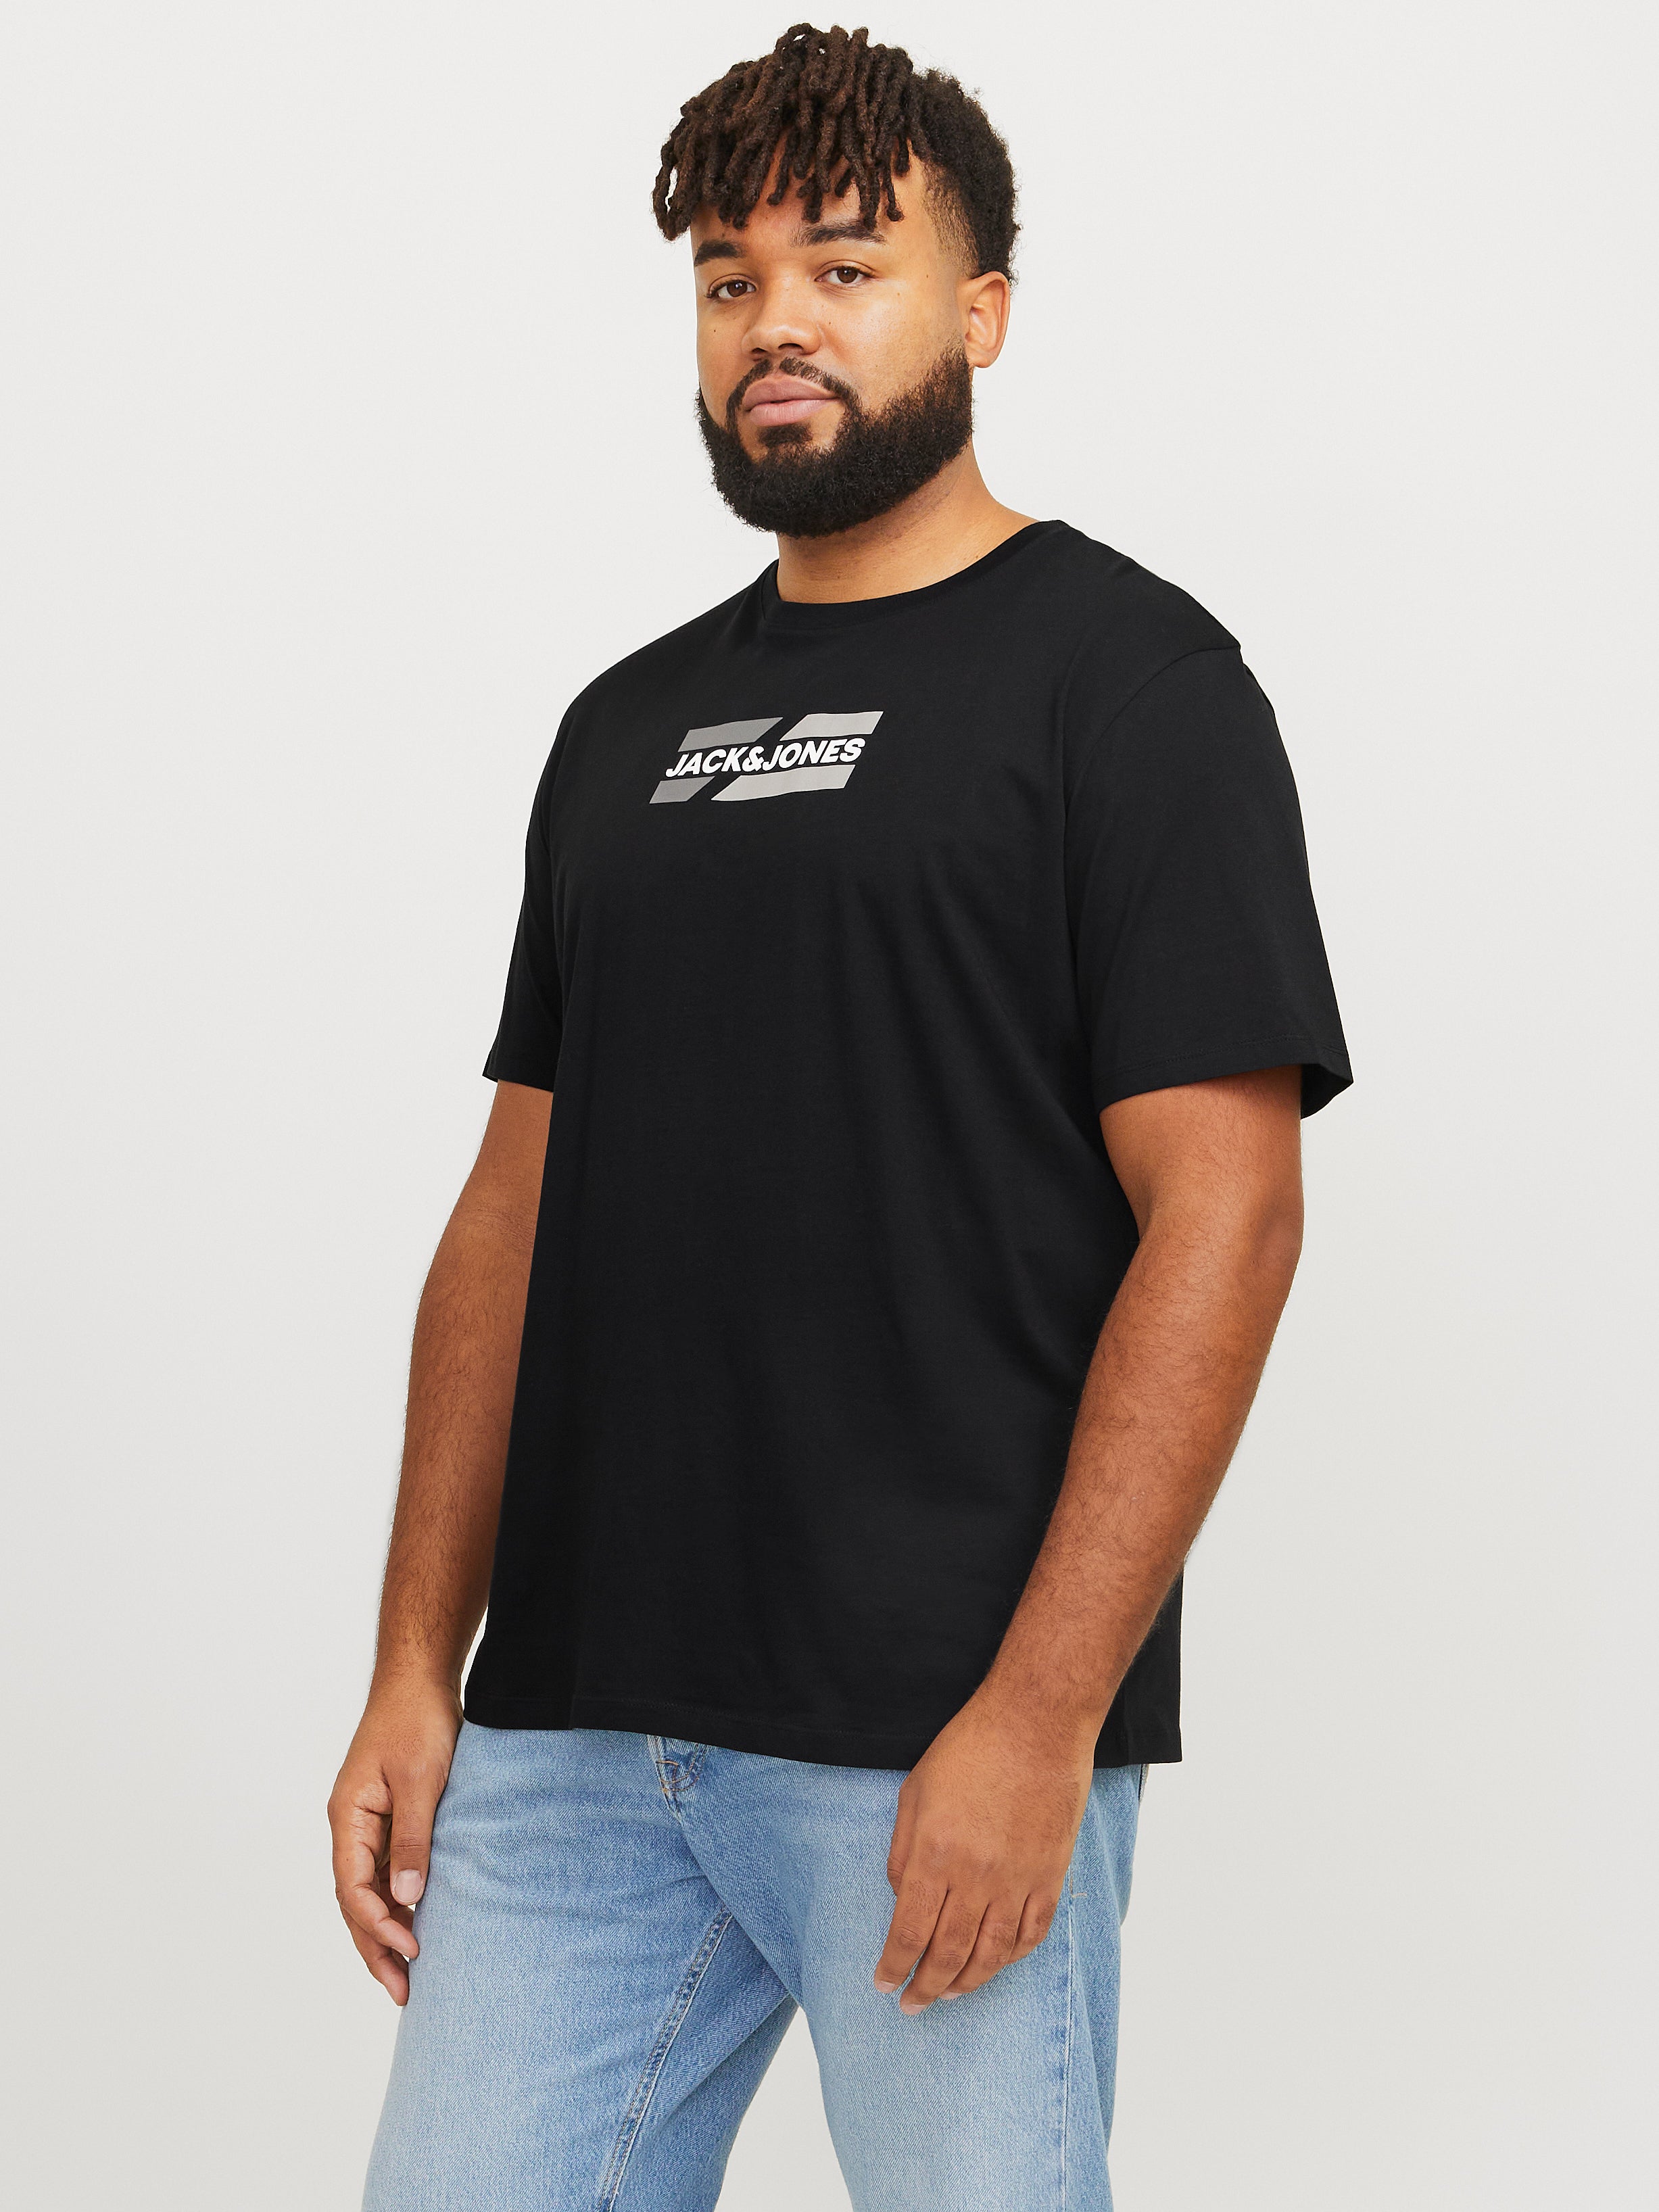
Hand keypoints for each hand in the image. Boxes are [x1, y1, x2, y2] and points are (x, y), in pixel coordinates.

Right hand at [327, 1676, 460, 2003]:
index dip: (378, 1925)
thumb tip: (405, 1899)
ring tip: (408, 1974)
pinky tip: (417, 1923)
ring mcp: (368, 1824)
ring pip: (369, 1891)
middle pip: (355, 1900)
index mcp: (348, 1817)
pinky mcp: (389, 1819)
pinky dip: (398, 1902)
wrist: (420, 1679)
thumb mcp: (421, 1780)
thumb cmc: (417, 1721)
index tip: (412, 1951)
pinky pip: (386, 1872)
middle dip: (376, 1947)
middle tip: (403, 1992)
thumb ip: (414, 1839)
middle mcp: (351, 1826)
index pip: (354, 1887)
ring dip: (386, 1930)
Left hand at [874, 1690, 1096, 2012]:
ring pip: (991, 1955)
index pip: (909, 1932)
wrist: (1036, 1723)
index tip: (884, 1984)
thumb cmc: (969, 1748)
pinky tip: (994, 1964)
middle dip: (925, 1988)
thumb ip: (903, 1853)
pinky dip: (1010, 1958)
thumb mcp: (915, 1792)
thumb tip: (901, 1899)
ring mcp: (1017, 1880)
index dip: (894, 1965)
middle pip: (948, 1954)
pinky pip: (1031, 1934)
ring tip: (948, 1994)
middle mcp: (976, 1877)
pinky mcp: (1050, 1876)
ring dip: (966, 1983)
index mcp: (935, 1855)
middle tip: (911, 2005)